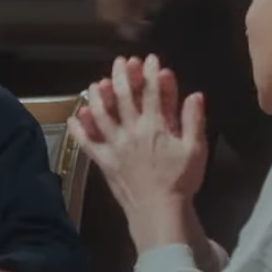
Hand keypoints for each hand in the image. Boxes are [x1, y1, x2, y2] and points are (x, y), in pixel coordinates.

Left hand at [69, 54, 205, 212]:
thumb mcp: (196, 150)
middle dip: (123, 75)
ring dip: (98, 96)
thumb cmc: (180, 181)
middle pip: (124, 96)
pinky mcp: (103, 161)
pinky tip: (74, 116)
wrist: (158, 211)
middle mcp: (132, 130)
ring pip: (102, 114)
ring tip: (96, 83)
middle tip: (122, 61)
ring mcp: (114, 145)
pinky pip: (87, 142)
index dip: (151, 73)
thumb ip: (194, 120)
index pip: (153, 92)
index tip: (151, 59)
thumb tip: (195, 95)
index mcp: (156, 126)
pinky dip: (79, 129)